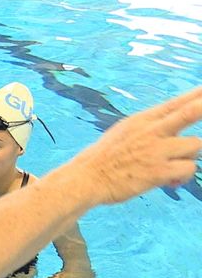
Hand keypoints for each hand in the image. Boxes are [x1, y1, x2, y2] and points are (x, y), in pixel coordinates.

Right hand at [68, 86, 201, 204]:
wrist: (87, 177)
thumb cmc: (105, 157)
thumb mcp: (124, 132)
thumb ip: (149, 128)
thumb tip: (171, 128)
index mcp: (142, 120)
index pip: (175, 104)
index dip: (196, 95)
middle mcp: (150, 131)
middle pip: (189, 113)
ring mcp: (155, 151)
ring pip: (195, 146)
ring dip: (189, 156)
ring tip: (173, 167)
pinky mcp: (158, 171)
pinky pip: (188, 169)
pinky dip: (182, 176)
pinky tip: (170, 182)